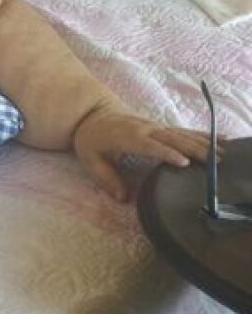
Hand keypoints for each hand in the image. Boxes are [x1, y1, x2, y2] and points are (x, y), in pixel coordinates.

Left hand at [72, 105, 211, 202]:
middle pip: (173, 139)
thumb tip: (122, 199)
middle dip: (194, 149)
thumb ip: (106, 179)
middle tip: (215, 162)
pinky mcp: (161, 127)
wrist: (92, 114)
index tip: (184, 163)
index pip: (150, 145)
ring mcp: (155, 126)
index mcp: (128, 137)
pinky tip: (222, 139)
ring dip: (203, 143)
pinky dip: (203, 135)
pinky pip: (184, 131)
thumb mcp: (90, 160)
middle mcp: (145, 129)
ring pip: (182, 134)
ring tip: (224, 154)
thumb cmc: (91, 139)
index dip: (166, 153)